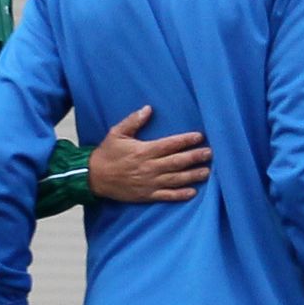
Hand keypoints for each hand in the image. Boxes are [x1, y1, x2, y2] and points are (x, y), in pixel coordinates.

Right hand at [88, 105, 211, 202]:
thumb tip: (148, 108)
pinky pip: (166, 196)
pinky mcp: (146, 195)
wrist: (93, 177)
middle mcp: (149, 167)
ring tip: (207, 171)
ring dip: (192, 175)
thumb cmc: (106, 154)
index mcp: (144, 151)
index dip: (186, 140)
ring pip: (176, 179)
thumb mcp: (116, 133)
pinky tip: (192, 192)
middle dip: (195, 157)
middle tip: (210, 153)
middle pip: (177, 162)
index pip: (170, 144)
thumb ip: (133, 121)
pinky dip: (180, 195)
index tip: (199, 136)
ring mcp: (149, 182)